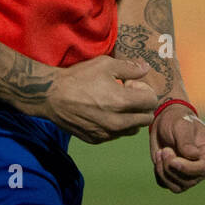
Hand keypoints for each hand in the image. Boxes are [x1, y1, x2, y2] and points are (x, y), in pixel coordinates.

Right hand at [45, 56, 159, 143]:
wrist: (52, 96)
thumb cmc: (79, 78)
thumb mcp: (105, 64)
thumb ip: (129, 68)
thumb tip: (146, 69)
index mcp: (122, 102)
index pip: (152, 102)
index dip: (146, 91)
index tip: (133, 86)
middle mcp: (118, 122)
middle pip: (146, 119)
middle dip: (142, 106)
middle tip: (127, 96)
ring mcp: (107, 134)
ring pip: (132, 130)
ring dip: (131, 118)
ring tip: (116, 106)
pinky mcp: (96, 140)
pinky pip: (116, 135)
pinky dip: (116, 126)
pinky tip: (103, 113)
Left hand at [150, 103, 204, 192]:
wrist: (166, 122)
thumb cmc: (178, 120)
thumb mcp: (181, 125)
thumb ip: (186, 140)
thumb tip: (193, 156)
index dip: (190, 169)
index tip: (174, 161)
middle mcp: (202, 166)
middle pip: (190, 180)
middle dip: (172, 168)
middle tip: (164, 150)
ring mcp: (190, 174)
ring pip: (178, 186)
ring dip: (164, 172)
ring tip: (161, 152)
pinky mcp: (176, 177)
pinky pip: (167, 185)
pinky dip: (159, 174)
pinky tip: (159, 157)